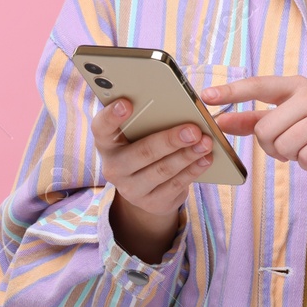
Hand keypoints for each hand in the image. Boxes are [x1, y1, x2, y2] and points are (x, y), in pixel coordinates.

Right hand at [90, 96, 213, 217]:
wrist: (145, 188)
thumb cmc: (144, 147)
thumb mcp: (138, 135)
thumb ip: (148, 121)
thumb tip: (180, 108)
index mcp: (107, 143)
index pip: (101, 127)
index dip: (111, 116)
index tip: (126, 103)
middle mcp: (114, 167)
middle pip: (142, 152)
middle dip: (170, 141)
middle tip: (193, 130)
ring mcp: (131, 189)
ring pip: (162, 170)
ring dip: (187, 155)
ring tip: (205, 143)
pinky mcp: (151, 203)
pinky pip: (175, 185)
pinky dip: (193, 170)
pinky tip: (205, 159)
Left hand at [201, 75, 306, 178]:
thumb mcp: (288, 116)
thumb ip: (254, 119)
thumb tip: (221, 120)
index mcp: (295, 86)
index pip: (258, 86)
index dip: (231, 92)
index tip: (205, 96)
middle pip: (266, 130)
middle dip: (272, 146)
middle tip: (289, 145)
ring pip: (284, 147)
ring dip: (291, 156)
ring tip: (306, 147)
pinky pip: (305, 159)